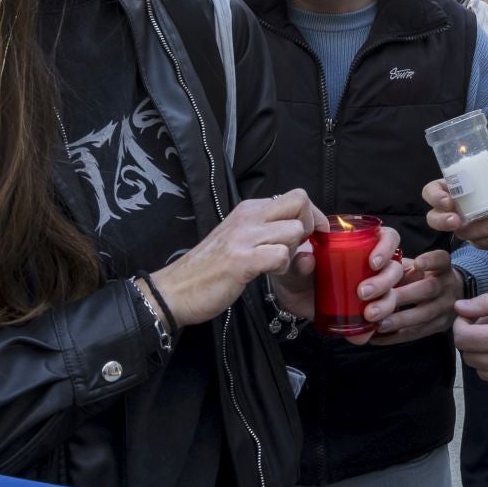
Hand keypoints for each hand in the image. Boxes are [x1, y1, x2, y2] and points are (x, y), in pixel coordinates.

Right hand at [152, 189, 326, 327]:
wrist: (175, 290)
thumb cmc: (210, 268)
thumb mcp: (240, 239)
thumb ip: (266, 231)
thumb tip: (300, 231)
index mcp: (249, 209)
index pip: (296, 196)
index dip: (311, 216)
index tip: (311, 236)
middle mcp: (248, 216)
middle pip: (300, 202)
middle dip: (308, 226)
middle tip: (296, 248)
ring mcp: (244, 237)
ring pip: (294, 230)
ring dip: (293, 251)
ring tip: (274, 264)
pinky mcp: (242, 260)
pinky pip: (281, 256)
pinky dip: (281, 268)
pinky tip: (266, 274)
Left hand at [269, 225, 406, 347]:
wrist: (289, 298)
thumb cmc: (296, 271)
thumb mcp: (293, 264)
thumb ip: (298, 261)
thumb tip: (307, 260)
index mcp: (360, 245)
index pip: (388, 238)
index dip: (387, 247)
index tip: (373, 263)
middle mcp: (371, 267)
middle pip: (394, 269)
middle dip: (384, 282)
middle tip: (363, 292)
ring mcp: (371, 290)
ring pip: (393, 294)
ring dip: (385, 305)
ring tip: (368, 314)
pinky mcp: (364, 314)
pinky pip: (378, 322)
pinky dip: (372, 330)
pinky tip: (363, 335)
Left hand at [368, 249, 461, 345]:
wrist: (450, 294)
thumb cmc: (422, 277)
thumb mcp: (414, 267)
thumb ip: (396, 268)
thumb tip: (367, 272)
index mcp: (441, 267)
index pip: (440, 260)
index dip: (430, 261)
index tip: (417, 264)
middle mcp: (447, 286)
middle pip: (428, 289)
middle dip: (401, 297)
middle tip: (374, 305)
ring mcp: (446, 308)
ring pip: (424, 314)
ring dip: (399, 320)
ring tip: (377, 324)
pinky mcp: (440, 326)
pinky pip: (418, 333)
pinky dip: (396, 336)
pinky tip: (378, 336)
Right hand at [424, 169, 487, 250]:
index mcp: (457, 187)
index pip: (432, 190)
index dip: (434, 196)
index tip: (448, 201)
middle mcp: (456, 207)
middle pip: (434, 218)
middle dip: (442, 221)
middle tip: (457, 221)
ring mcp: (466, 225)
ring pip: (460, 232)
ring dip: (479, 229)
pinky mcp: (477, 239)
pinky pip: (478, 243)